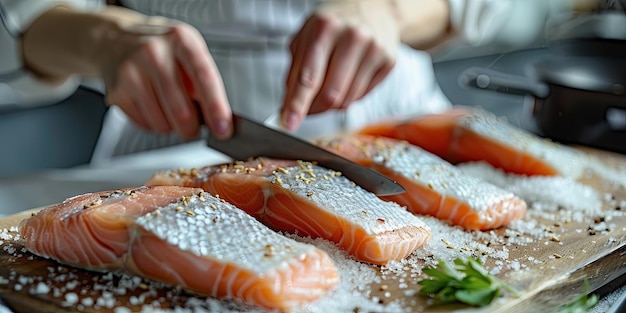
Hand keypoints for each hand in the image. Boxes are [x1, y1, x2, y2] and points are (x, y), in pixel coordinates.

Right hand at [102, 20, 231, 139]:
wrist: (114, 40)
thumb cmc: (159, 49)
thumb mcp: (187, 50)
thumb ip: (203, 80)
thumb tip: (219, 118)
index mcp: (181, 40)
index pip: (204, 77)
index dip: (216, 107)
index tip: (223, 130)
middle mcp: (154, 52)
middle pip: (182, 110)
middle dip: (192, 129)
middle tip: (193, 130)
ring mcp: (132, 71)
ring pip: (162, 123)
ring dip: (171, 127)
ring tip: (168, 111)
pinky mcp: (116, 90)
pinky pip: (144, 124)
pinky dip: (153, 124)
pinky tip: (151, 107)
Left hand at [282, 0, 399, 130]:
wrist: (374, 6)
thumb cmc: (335, 23)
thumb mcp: (306, 35)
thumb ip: (295, 69)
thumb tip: (288, 105)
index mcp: (325, 27)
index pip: (308, 77)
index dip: (296, 104)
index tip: (288, 123)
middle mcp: (352, 36)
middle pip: (330, 94)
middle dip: (314, 109)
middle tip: (305, 111)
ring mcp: (373, 49)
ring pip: (346, 100)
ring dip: (331, 104)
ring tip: (328, 87)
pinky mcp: (388, 61)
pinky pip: (361, 96)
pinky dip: (348, 97)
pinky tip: (346, 80)